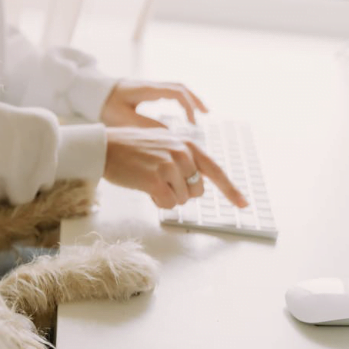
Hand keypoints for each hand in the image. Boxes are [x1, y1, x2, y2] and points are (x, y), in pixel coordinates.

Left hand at [101, 80, 208, 127]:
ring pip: (175, 88)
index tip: (192, 122)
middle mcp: (151, 86)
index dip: (188, 106)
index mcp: (147, 90)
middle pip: (180, 87)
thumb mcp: (124, 118)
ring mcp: (149, 87)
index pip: (176, 92)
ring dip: (189, 99)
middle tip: (206, 114)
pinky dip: (179, 100)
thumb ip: (145, 126)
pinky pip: (168, 93)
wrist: (91, 93)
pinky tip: (180, 112)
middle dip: (195, 100)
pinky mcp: (145, 92)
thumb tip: (169, 134)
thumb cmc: (105, 105)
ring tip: (199, 114)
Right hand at [104, 127, 247, 208]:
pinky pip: (168, 204)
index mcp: (187, 144)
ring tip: (148, 179)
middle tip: (160, 180)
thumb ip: (183, 160)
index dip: (231, 190)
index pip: (215, 170)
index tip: (244, 204)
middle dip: (181, 192)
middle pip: (197, 191)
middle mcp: (182, 153)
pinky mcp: (156, 180)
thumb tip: (196, 186)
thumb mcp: (164, 145)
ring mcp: (170, 166)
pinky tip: (145, 188)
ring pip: (182, 200)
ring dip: (166, 196)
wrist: (105, 147)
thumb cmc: (131, 149)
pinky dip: (157, 202)